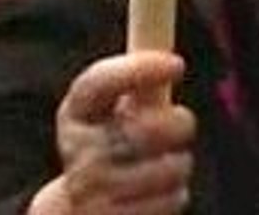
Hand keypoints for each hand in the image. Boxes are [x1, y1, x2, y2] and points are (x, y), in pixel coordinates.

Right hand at [29, 52, 195, 214]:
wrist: (79, 212)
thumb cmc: (110, 146)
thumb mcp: (112, 110)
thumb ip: (138, 82)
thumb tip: (172, 58)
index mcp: (76, 113)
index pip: (99, 81)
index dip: (138, 68)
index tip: (177, 64)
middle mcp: (78, 152)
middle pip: (148, 128)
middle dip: (180, 122)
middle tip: (182, 123)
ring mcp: (92, 192)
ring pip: (170, 167)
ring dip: (179, 163)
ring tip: (164, 164)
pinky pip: (171, 200)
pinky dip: (174, 194)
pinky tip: (157, 193)